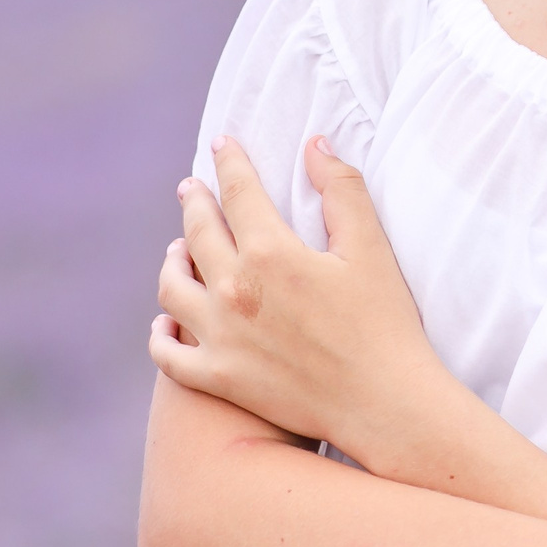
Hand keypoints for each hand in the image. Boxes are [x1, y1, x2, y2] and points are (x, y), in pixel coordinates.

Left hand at [151, 136, 455, 462]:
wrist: (383, 403)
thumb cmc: (385, 323)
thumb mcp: (371, 248)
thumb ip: (342, 190)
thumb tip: (315, 144)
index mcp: (271, 253)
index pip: (239, 192)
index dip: (230, 162)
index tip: (222, 144)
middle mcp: (233, 292)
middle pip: (198, 233)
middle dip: (194, 203)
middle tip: (193, 188)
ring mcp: (219, 338)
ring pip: (172, 287)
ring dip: (172, 260)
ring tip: (178, 248)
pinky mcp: (218, 378)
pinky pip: (168, 353)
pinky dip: (161, 332)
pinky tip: (165, 320)